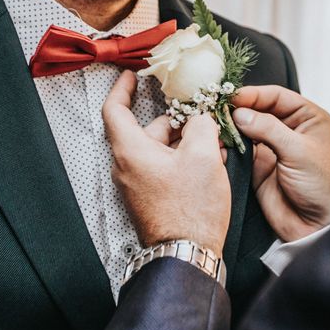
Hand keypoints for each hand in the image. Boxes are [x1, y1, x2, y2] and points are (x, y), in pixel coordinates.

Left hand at [102, 70, 231, 255]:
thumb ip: (201, 126)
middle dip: (176, 119)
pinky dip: (184, 159)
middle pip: (148, 129)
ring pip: (160, 149)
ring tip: (215, 139)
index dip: (122, 88)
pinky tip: (211, 160)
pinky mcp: (151, 197)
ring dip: (186, 140)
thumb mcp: (203, 156)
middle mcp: (129, 166)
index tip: (132, 75)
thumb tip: (200, 118)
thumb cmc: (191, 209)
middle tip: (200, 112)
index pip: (114, 110)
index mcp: (131, 151)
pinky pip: (165, 168)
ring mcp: (139, 184)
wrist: (187, 254)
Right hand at [232, 86, 329, 241]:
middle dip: (239, 109)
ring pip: (246, 129)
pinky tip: (219, 143)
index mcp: (307, 118)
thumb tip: (240, 113)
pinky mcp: (259, 167)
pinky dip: (229, 146)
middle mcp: (288, 130)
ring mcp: (272, 148)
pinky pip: (240, 151)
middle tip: (218, 109)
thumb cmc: (325, 185)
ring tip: (215, 125)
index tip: (232, 96)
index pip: (275, 96)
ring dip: (231, 127)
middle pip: (258, 110)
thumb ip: (268, 129)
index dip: (253, 94)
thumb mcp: (299, 151)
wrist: (321, 225)